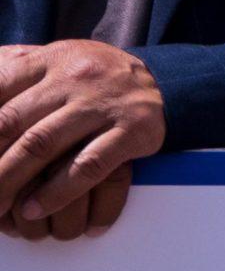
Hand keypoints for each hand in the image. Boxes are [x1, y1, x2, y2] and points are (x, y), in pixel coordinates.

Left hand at [0, 42, 164, 239]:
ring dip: (10, 182)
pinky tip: (35, 209)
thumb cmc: (92, 78)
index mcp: (49, 61)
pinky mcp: (133, 130)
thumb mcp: (54, 62)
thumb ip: (12, 71)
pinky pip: (88, 166)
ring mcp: (104, 104)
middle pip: (11, 123)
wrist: (163, 81)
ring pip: (42, 145)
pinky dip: (57, 192)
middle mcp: (75, 78)